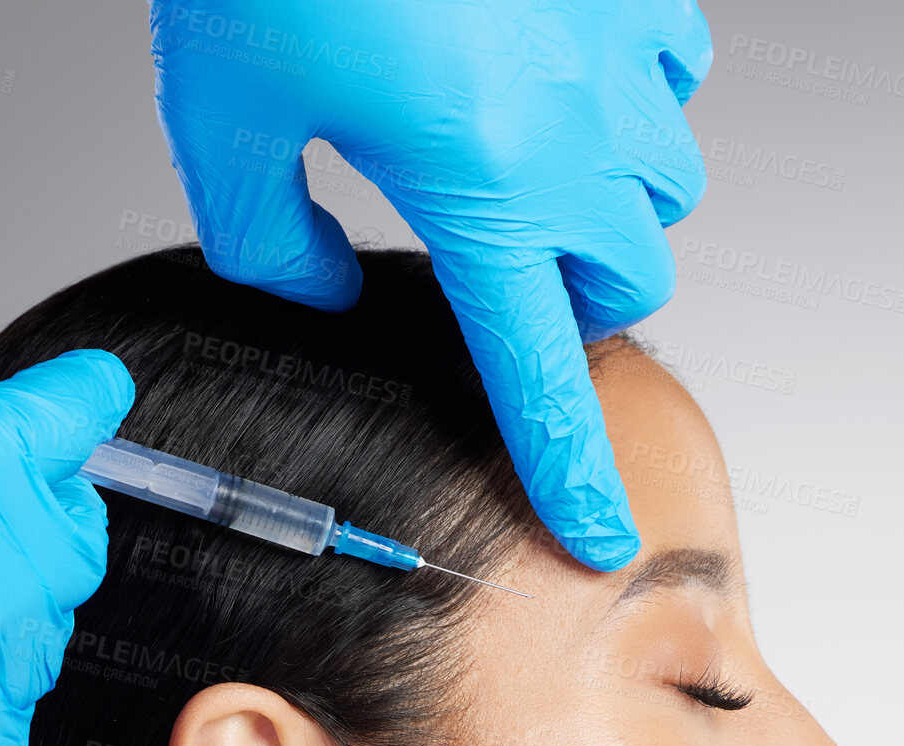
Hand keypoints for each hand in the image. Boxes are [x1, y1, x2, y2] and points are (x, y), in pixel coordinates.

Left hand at [150, 0, 710, 567]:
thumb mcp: (226, 117)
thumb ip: (269, 241)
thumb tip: (321, 290)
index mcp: (482, 192)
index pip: (540, 382)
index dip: (569, 475)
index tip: (599, 536)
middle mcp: (576, 134)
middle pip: (626, 285)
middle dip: (577, 306)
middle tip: (508, 282)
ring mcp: (619, 52)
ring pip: (663, 189)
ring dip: (610, 212)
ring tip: (531, 174)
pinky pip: (677, 78)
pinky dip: (637, 108)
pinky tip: (567, 84)